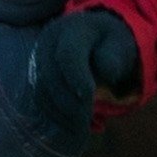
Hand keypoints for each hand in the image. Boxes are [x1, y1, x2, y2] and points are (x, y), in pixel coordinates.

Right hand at [28, 8, 144, 121]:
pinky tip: (69, 125)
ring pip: (42, 89)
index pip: (68, 54)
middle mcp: (49, 40)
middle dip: (69, 102)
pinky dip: (54, 114)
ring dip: (60, 112)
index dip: (77, 78)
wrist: (96, 38)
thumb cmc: (111, 43)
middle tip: (85, 121)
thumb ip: (113, 57)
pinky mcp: (36, 74)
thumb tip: (105, 73)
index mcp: (72, 28)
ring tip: (78, 128)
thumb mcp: (120, 45)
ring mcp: (39, 57)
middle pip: (51, 75)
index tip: (90, 98)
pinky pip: (39, 97)